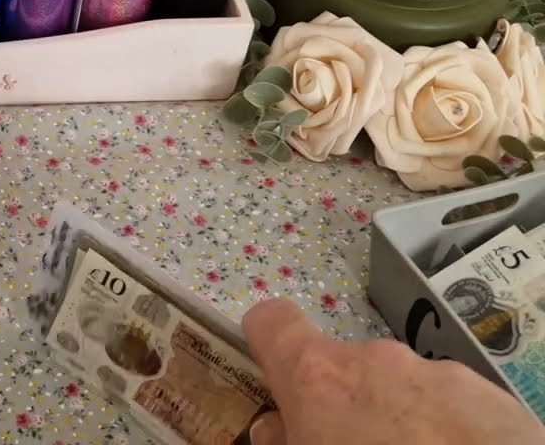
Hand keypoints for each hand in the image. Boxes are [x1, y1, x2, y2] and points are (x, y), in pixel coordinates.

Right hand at [243, 298, 544, 444]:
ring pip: (402, 391)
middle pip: (343, 370)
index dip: (265, 344)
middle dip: (344, 409)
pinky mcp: (489, 396)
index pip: (272, 322)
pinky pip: (453, 406)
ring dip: (399, 422)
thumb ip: (280, 440)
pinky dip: (448, 432)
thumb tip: (273, 429)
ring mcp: (436, 374)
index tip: (270, 379)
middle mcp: (375, 359)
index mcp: (317, 376)